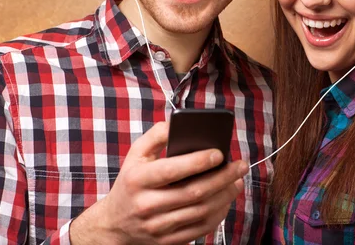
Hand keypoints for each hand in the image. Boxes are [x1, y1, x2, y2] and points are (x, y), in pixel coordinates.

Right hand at [70, 121, 247, 244]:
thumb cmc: (131, 182)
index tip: (220, 153)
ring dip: (225, 195)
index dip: (197, 162)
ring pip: (200, 212)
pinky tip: (227, 199)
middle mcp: (146, 205)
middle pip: (193, 193)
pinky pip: (200, 229)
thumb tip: (178, 123)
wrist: (114, 224)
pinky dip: (218, 214)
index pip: (171, 170)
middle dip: (222, 178)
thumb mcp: (136, 155)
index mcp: (137, 180)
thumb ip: (156, 135)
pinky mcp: (168, 241)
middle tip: (240, 166)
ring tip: (237, 180)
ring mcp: (157, 226)